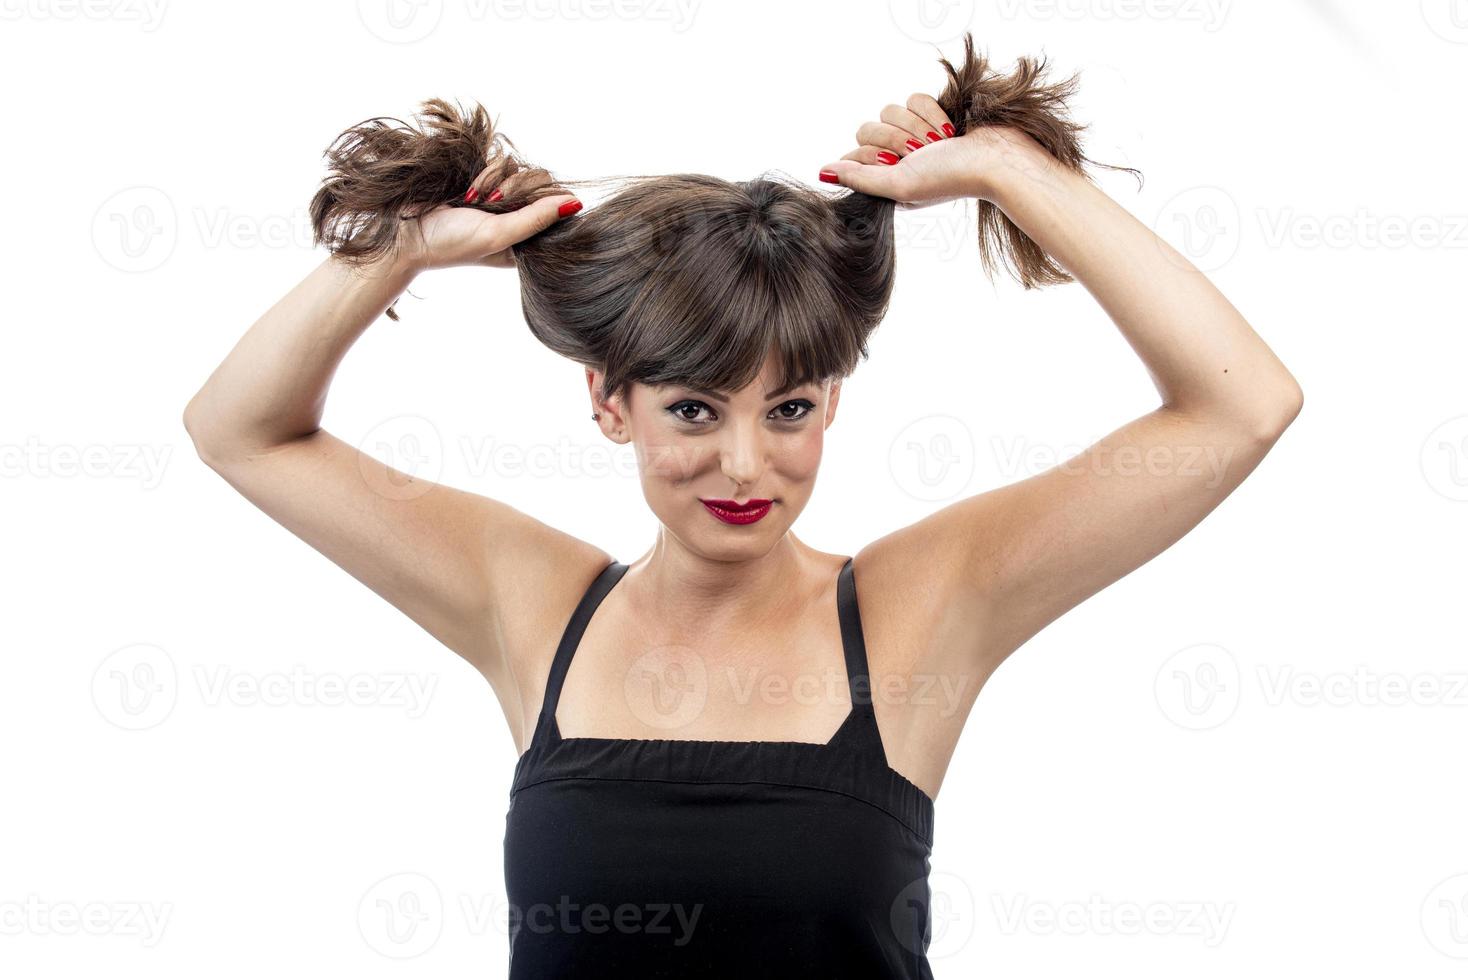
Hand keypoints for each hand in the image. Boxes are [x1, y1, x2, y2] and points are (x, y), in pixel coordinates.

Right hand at [394, 183, 581, 274]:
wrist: (404, 232)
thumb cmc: (451, 243)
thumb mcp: (498, 235)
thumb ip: (536, 219)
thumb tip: (576, 204)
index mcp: (526, 242)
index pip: (556, 210)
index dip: (543, 201)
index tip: (517, 207)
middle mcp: (517, 219)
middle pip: (540, 184)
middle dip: (514, 189)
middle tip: (490, 204)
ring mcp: (500, 198)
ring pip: (520, 169)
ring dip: (495, 181)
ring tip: (473, 200)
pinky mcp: (484, 180)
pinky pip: (500, 161)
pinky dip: (486, 172)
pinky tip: (468, 191)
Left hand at [818, 93, 1043, 206]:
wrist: (996, 157)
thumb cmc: (950, 178)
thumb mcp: (899, 184)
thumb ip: (859, 178)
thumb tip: (822, 172)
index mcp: (884, 180)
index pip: (853, 154)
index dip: (872, 154)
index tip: (895, 162)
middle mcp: (896, 158)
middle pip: (868, 128)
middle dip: (897, 138)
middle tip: (922, 152)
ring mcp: (913, 135)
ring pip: (890, 110)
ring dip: (917, 126)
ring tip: (939, 142)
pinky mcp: (930, 114)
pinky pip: (913, 98)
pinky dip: (931, 111)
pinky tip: (947, 129)